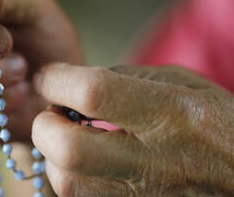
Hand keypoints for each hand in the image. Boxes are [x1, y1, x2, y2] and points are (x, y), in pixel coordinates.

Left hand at [32, 63, 233, 195]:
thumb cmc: (216, 122)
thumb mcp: (181, 83)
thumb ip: (122, 79)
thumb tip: (70, 85)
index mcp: (173, 114)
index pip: (94, 93)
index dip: (57, 80)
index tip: (48, 76)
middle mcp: (157, 161)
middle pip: (69, 150)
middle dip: (46, 126)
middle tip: (53, 112)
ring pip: (68, 185)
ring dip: (54, 156)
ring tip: (68, 137)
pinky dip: (71, 178)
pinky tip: (84, 163)